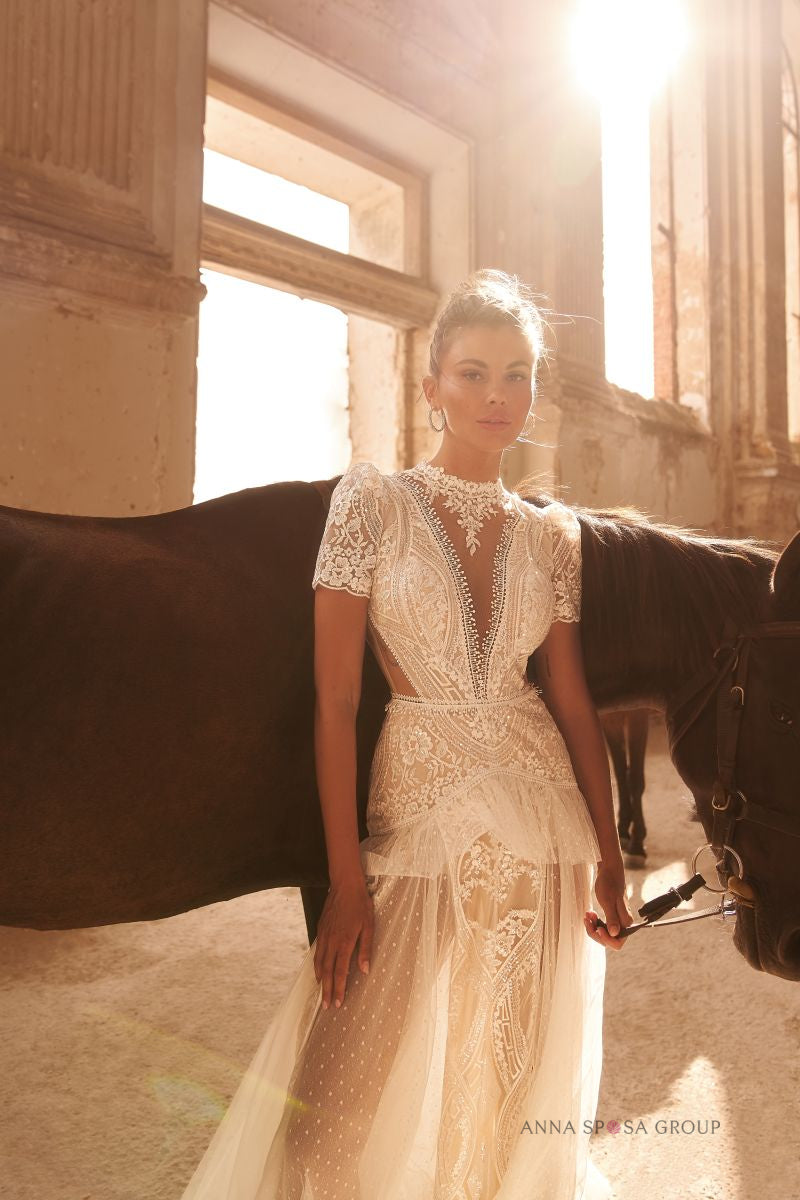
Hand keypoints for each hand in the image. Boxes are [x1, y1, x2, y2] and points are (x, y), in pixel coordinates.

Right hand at [314, 876, 374, 1009]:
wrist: (345, 885)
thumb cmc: (360, 904)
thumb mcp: (369, 926)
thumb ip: (366, 949)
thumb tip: (365, 970)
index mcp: (344, 942)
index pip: (339, 972)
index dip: (338, 989)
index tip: (337, 1003)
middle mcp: (331, 941)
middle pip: (326, 971)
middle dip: (326, 990)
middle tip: (326, 1006)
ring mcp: (324, 935)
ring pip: (319, 962)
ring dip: (320, 979)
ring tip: (321, 992)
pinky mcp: (321, 929)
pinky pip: (317, 951)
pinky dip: (316, 964)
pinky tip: (318, 969)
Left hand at [584, 859, 633, 950]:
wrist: (609, 871)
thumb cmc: (609, 884)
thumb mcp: (608, 901)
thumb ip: (612, 918)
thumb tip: (614, 933)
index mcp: (626, 922)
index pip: (617, 943)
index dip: (605, 939)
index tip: (597, 928)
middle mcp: (623, 924)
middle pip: (609, 940)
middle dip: (596, 932)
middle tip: (587, 920)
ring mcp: (617, 920)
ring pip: (604, 934)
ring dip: (593, 927)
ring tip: (587, 915)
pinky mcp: (612, 916)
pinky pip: (602, 926)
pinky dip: (594, 922)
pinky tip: (590, 914)